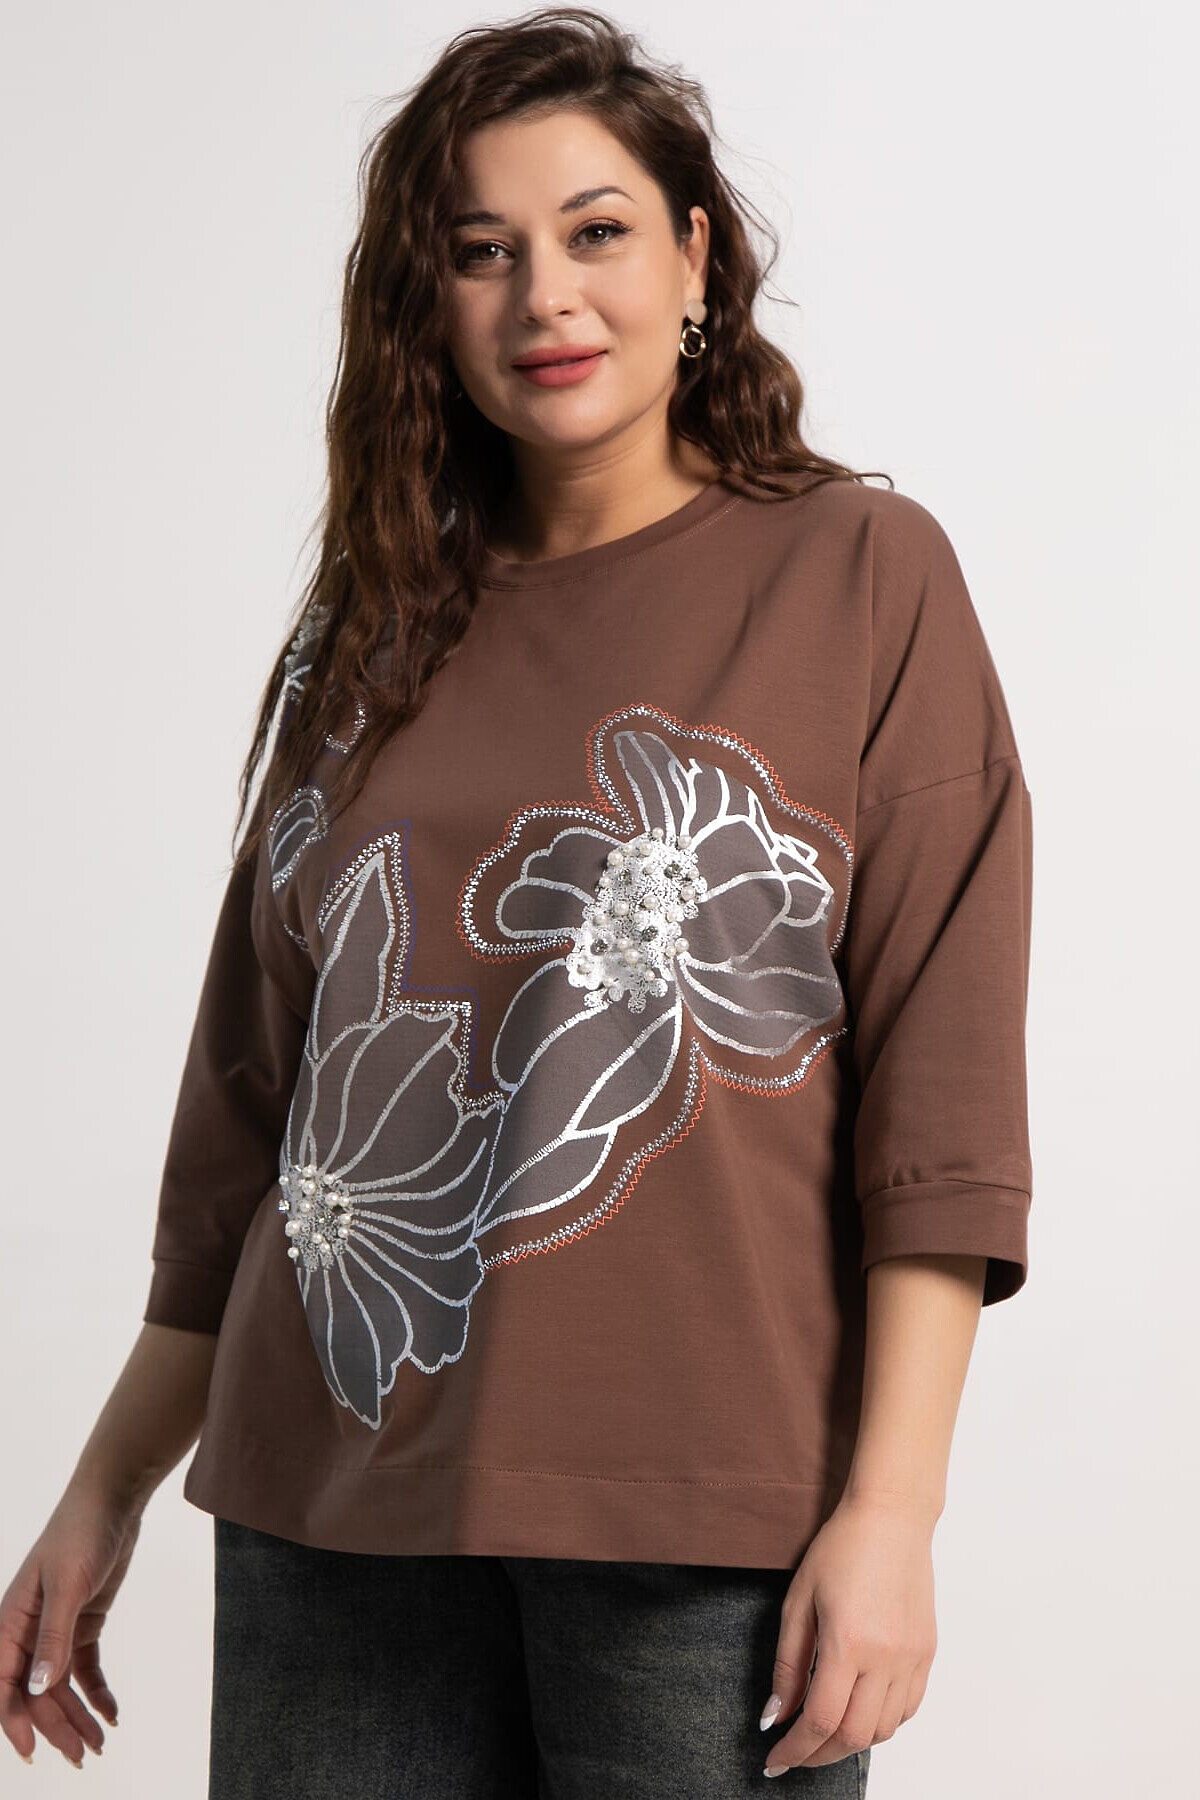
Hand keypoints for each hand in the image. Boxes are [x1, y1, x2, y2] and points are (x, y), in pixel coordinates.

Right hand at [0, 1480, 142, 1768]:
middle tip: (83, 1756)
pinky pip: (84, 1668)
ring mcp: (56, 1628)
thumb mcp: (67, 1585)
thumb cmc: (80, 1533)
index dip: (14, 1721)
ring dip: (77, 1715)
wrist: (112, 1499)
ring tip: (99, 1743)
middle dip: (56, 1726)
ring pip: (60, 1686)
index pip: (4, 1684)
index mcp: (11, 1622)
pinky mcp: (83, 1622)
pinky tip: (111, 1713)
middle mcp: (28, 1631)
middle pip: (36, 1692)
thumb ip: (53, 1638)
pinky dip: (96, 1692)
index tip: (33, 1752)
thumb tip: (38, 1689)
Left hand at [758, 1490, 938, 1775]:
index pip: (821, 1721)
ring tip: (824, 1733)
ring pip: (884, 1730)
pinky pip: (907, 1709)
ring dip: (851, 1742)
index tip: (775, 1761)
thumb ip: (788, 1665)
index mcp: (848, 1643)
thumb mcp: (798, 1601)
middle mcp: (886, 1658)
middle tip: (795, 1753)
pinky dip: (881, 1723)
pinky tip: (859, 1712)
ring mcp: (912, 1658)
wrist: (891, 1517)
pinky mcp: (926, 1653)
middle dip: (820, 1754)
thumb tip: (775, 1715)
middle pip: (854, 1736)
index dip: (795, 1750)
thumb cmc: (841, 1548)